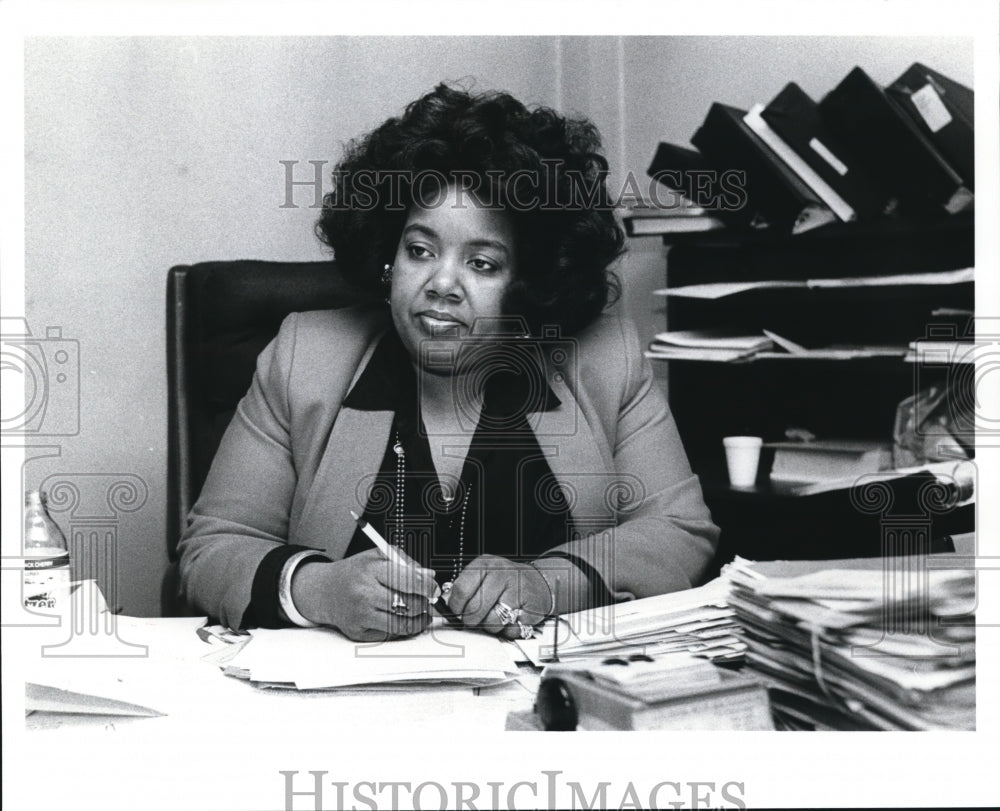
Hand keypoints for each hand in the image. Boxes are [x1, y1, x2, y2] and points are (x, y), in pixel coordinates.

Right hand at [290, 548, 437, 640]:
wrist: (325, 591)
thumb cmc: (356, 572)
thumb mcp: (378, 555)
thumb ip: (406, 563)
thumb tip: (429, 577)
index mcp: (371, 569)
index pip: (408, 580)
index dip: (427, 586)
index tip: (434, 588)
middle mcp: (364, 593)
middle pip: (408, 605)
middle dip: (424, 604)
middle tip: (428, 600)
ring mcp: (360, 615)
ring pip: (401, 624)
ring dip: (418, 620)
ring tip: (422, 612)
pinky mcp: (358, 632)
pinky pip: (389, 635)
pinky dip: (400, 628)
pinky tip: (402, 619)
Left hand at [446, 555, 551, 639]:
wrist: (537, 583)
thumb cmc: (504, 583)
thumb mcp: (481, 577)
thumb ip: (462, 591)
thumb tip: (439, 608)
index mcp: (485, 565)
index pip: (462, 589)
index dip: (456, 607)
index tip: (456, 613)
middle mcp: (501, 574)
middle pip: (475, 609)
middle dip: (471, 620)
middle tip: (475, 618)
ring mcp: (517, 590)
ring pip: (492, 621)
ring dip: (490, 626)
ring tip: (496, 616)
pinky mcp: (530, 608)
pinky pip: (509, 629)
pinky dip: (507, 630)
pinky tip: (510, 619)